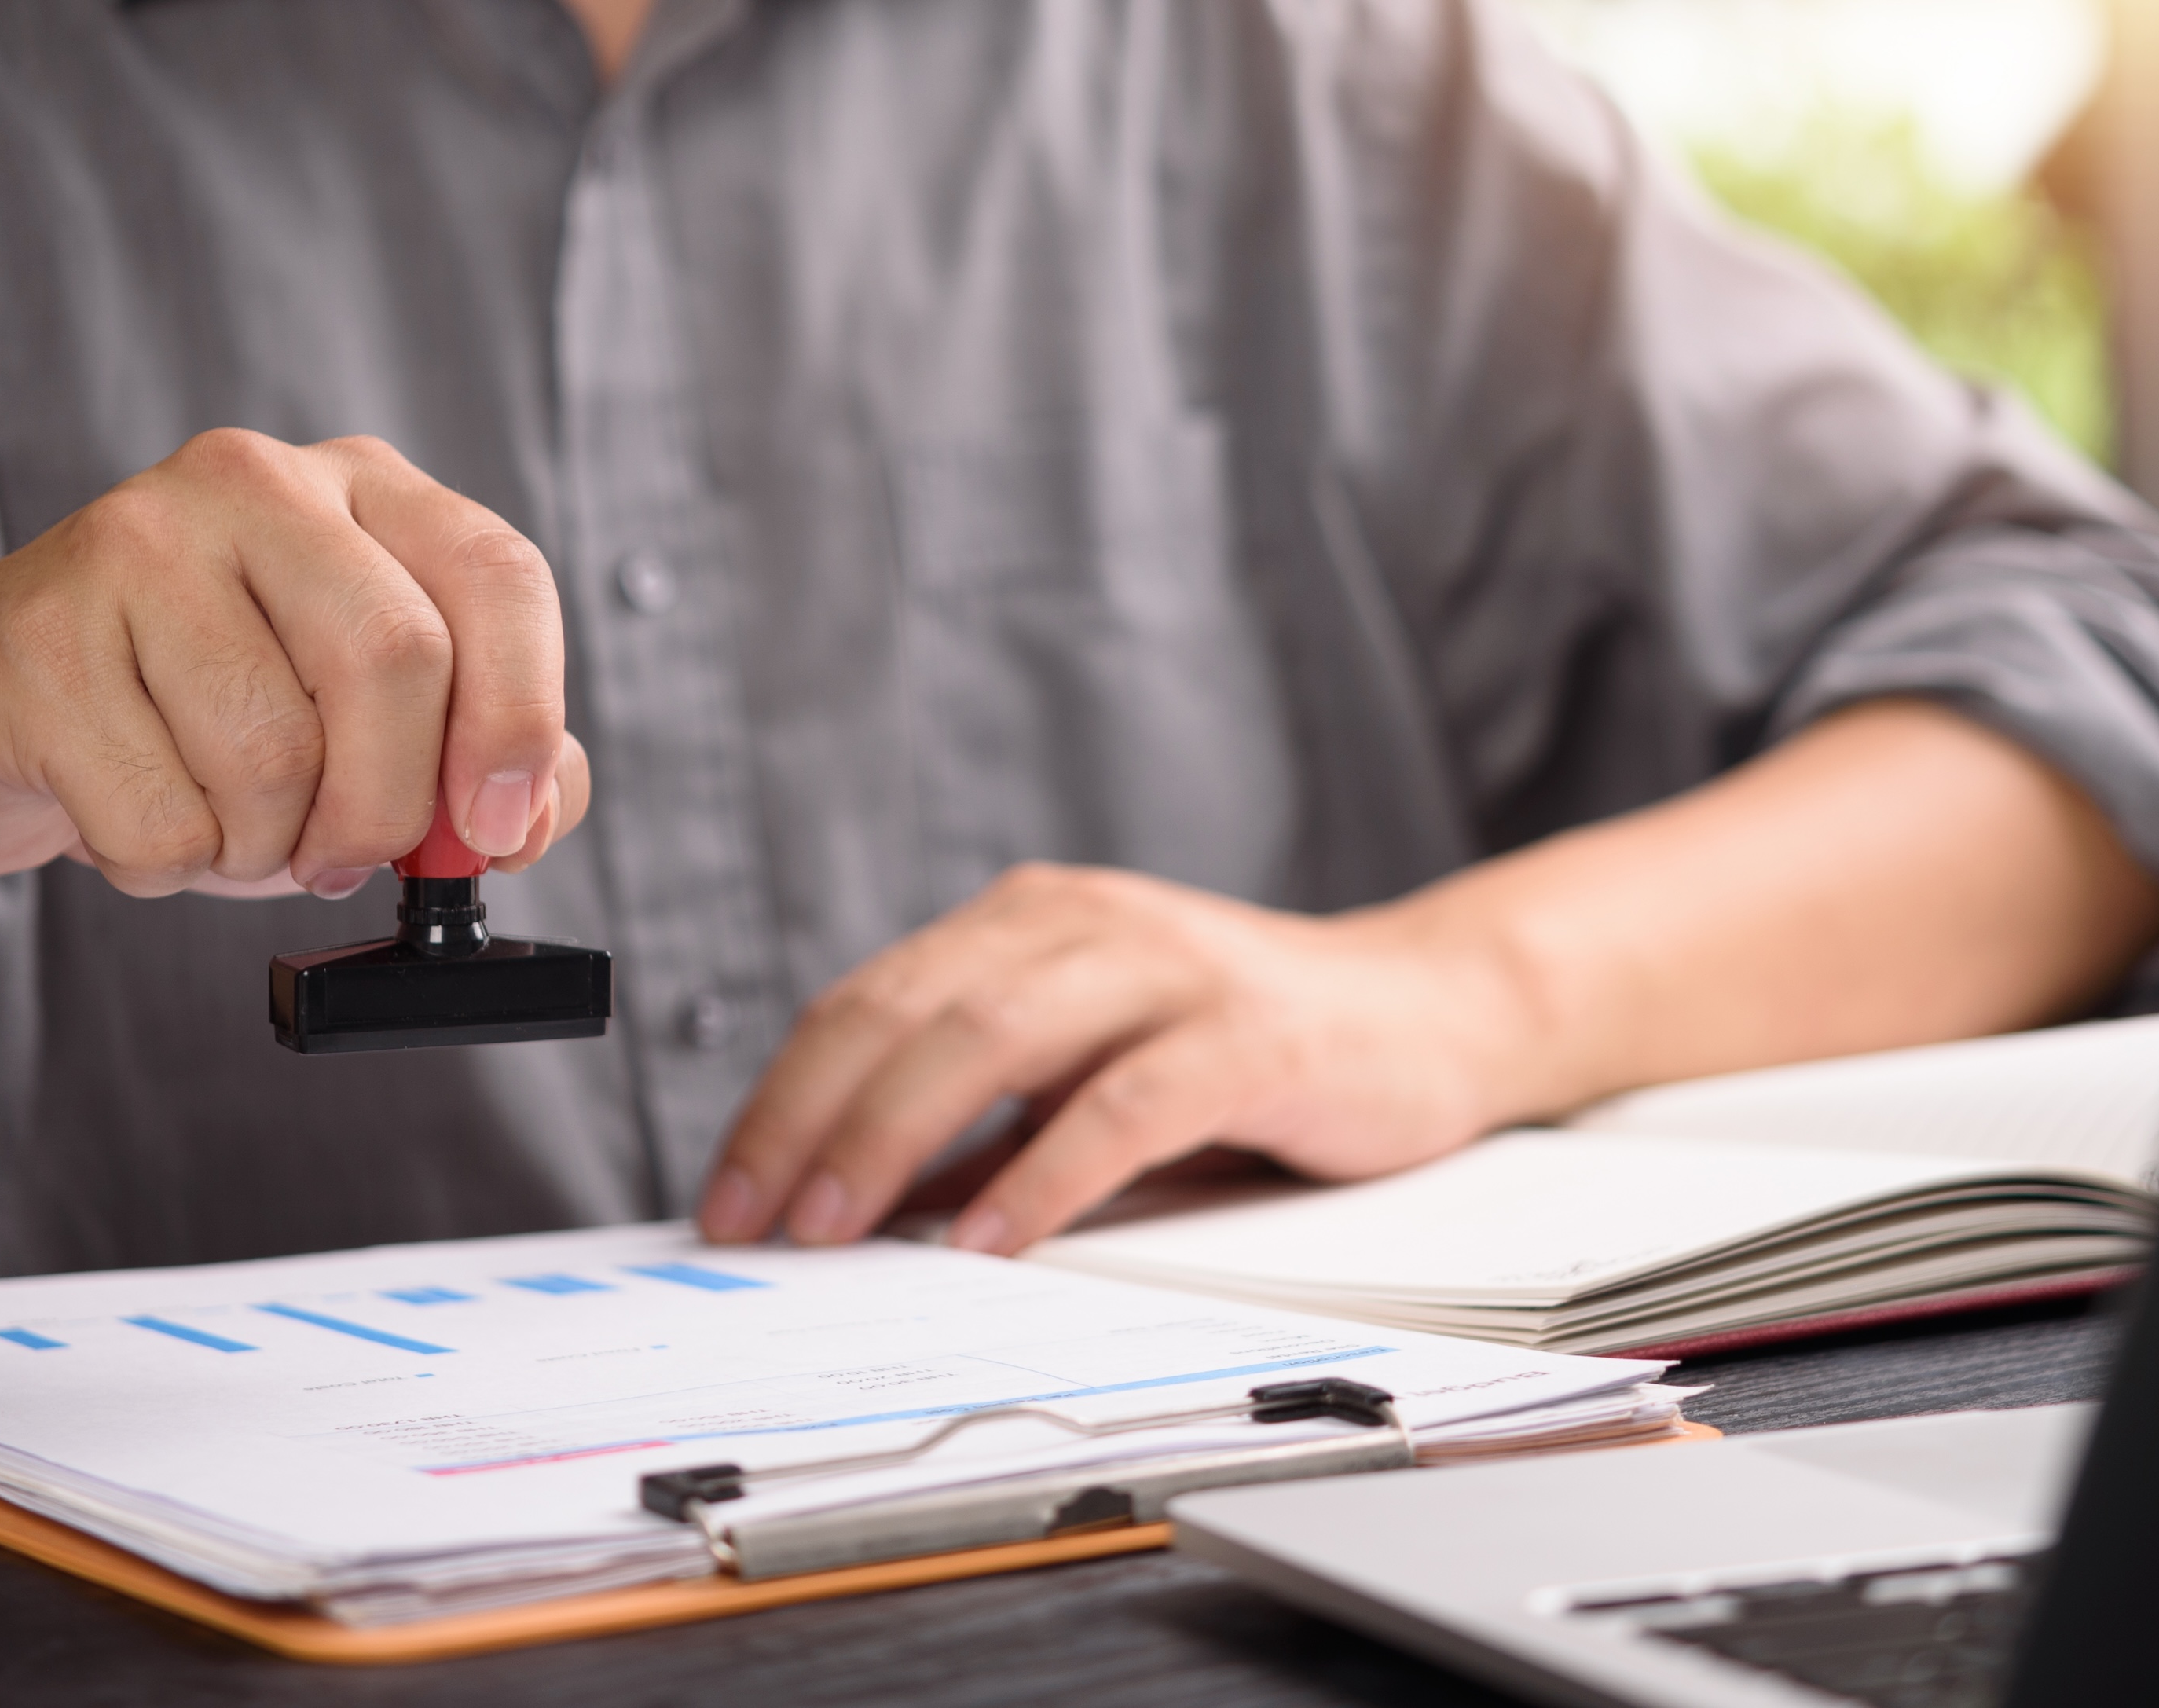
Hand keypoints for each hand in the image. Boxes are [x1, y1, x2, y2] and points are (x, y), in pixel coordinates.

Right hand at [0, 430, 588, 898]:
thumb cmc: (188, 725)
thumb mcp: (359, 733)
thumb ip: (475, 763)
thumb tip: (527, 813)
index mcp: (362, 490)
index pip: (498, 574)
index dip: (520, 714)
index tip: (497, 826)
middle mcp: (255, 484)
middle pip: (395, 659)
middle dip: (385, 807)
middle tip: (341, 859)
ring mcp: (135, 541)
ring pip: (274, 754)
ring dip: (260, 847)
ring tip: (215, 818)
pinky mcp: (39, 636)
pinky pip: (161, 817)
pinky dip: (166, 866)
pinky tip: (128, 814)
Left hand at [694, 863, 1531, 1256]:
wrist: (1430, 1016)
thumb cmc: (1242, 1054)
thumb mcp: (1087, 1075)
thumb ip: (983, 1127)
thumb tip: (852, 1211)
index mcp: (1030, 920)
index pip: (869, 998)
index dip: (785, 1094)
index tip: (729, 1192)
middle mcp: (1087, 922)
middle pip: (911, 1008)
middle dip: (814, 1117)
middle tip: (758, 1218)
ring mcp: (1169, 970)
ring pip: (995, 1033)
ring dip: (897, 1134)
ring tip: (839, 1225)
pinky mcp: (1249, 1035)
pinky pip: (1122, 1103)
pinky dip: (1044, 1173)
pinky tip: (989, 1237)